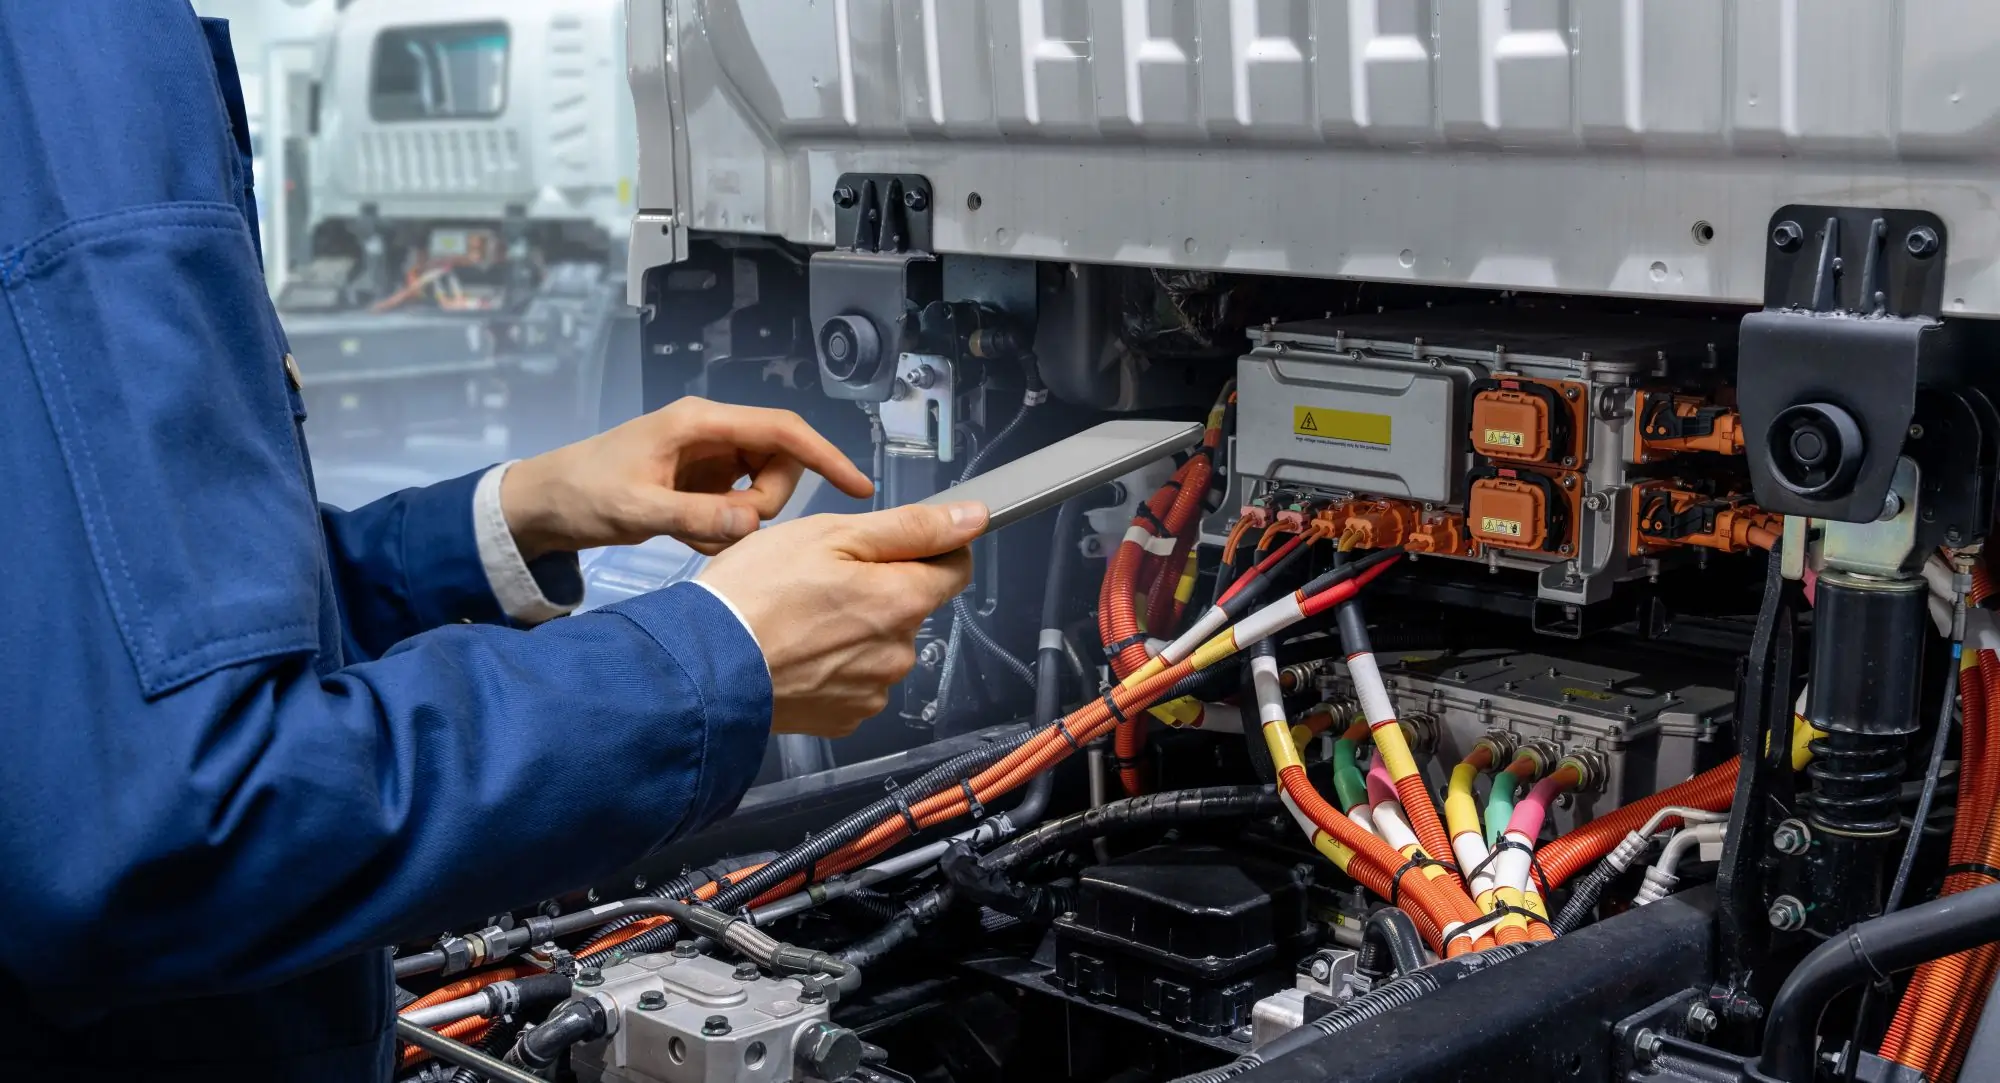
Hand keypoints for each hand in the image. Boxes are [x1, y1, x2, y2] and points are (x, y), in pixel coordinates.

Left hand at [501, 398, 873, 557]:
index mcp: (701, 422)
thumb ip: (696, 517)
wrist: (543, 505)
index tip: (858, 486)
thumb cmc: (581, 494)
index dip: (825, 455)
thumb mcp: (636, 509)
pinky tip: (688, 537)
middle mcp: (711, 434)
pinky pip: (739, 507)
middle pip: (779, 464)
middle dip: (763, 504)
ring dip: (741, 521)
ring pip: (762, 490)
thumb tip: (753, 522)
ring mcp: (709, 459)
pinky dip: (724, 529)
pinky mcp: (702, 482)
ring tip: (694, 536)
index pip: (782, 430)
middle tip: (722, 529)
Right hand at [697, 501, 987, 736]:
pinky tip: (796, 652)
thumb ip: (909, 527)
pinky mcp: (844, 716)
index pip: (955, 568)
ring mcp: (872, 690)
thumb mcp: (830, 534)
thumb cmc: (755, 595)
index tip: (901, 542)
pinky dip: (832, 665)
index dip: (933, 547)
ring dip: (853, 630)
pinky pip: (853, 681)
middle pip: (910, 607)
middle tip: (821, 579)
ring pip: (879, 645)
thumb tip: (971, 519)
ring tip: (799, 618)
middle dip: (878, 589)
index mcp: (902, 601)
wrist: (703, 669)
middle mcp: (898, 652)